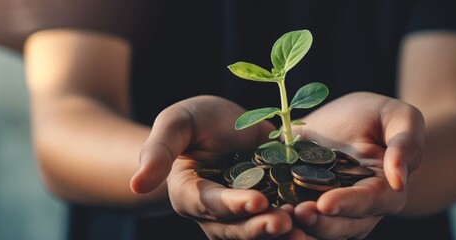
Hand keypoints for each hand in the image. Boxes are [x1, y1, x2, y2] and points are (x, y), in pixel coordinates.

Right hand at [130, 95, 294, 238]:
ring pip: (258, 232)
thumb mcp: (176, 123)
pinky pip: (279, 221)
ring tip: (306, 228)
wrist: (222, 124)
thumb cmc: (193, 120)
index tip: (257, 201)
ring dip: (280, 233)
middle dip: (261, 227)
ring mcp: (242, 214)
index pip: (209, 204)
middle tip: (286, 223)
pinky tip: (318, 220)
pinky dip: (298, 224)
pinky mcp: (268, 207)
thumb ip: (158, 150)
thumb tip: (137, 184)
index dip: (232, 205)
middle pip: (236, 228)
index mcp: (189, 194)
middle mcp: (214, 213)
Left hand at [291, 92, 424, 238]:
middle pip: (343, 225)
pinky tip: (264, 212)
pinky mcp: (304, 203)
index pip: (370, 202)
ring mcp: (331, 210)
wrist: (348, 119)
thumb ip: (406, 144)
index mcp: (386, 190)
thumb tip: (399, 178)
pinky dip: (282, 219)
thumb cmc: (380, 116)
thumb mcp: (400, 117)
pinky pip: (295, 219)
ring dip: (299, 226)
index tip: (326, 203)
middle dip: (320, 222)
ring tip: (277, 216)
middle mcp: (360, 209)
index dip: (349, 204)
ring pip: (319, 229)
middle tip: (296, 212)